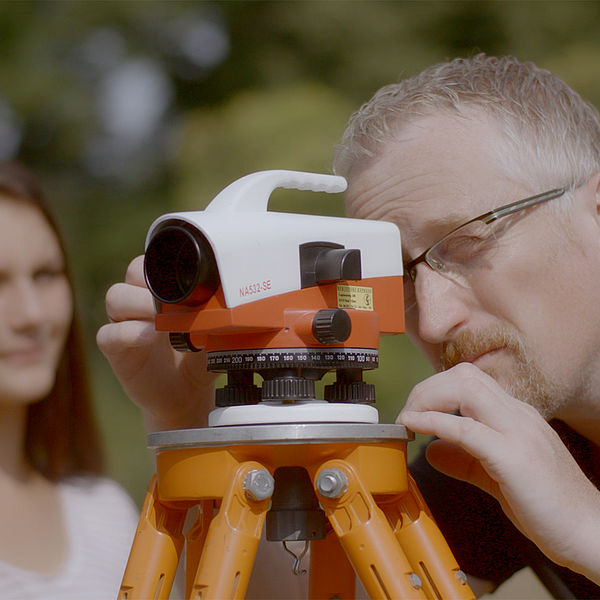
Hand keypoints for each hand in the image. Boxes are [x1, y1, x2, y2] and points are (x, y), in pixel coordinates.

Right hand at [96, 255, 217, 430]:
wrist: (188, 394)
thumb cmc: (200, 357)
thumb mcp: (215, 333)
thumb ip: (220, 317)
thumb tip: (236, 303)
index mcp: (162, 290)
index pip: (154, 261)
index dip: (164, 263)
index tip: (187, 276)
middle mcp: (140, 301)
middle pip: (132, 272)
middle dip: (152, 280)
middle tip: (174, 299)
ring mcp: (124, 323)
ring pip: (116, 297)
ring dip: (139, 303)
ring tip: (162, 318)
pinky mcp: (115, 349)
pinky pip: (108, 334)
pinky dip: (128, 332)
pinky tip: (149, 336)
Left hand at [398, 363, 599, 583]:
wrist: (589, 532)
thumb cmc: (549, 506)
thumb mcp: (496, 475)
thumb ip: (463, 459)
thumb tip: (431, 449)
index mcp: (516, 415)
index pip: (469, 379)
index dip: (434, 389)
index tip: (414, 411)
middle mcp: (518, 415)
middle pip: (463, 376)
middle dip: (425, 389)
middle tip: (406, 414)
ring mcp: (519, 432)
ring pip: (464, 389)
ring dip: (426, 399)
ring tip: (408, 420)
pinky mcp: (514, 457)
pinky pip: (467, 429)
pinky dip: (434, 422)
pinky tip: (415, 427)